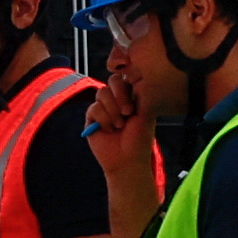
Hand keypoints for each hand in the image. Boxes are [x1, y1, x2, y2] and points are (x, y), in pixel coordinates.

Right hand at [86, 34, 163, 158]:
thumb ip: (139, 94)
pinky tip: (109, 130)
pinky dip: (103, 119)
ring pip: (101, 93)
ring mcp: (104, 108)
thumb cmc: (140, 139)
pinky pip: (93, 108)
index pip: (125, 79)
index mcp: (131, 97)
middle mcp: (117, 100)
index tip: (134, 105)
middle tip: (128, 112)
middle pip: (112, 82)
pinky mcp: (92, 118)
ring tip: (119, 125)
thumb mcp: (145, 113)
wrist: (127, 159)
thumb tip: (130, 78)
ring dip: (112, 110)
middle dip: (120, 97)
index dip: (127, 87)